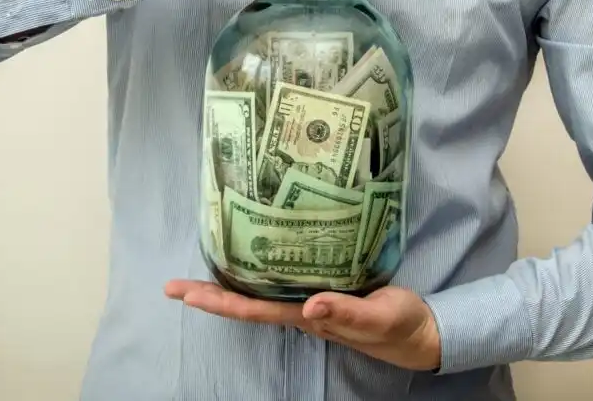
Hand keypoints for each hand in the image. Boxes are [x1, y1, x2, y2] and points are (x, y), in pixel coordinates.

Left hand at [164, 280, 441, 371]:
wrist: (421, 332)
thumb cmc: (400, 325)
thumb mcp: (379, 318)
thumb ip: (348, 313)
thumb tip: (310, 307)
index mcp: (310, 318)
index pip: (254, 311)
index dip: (218, 302)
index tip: (184, 294)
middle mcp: (302, 311)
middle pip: (246, 305)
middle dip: (208, 295)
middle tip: (171, 284)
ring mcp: (310, 303)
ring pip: (259, 294)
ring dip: (226, 286)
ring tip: (195, 272)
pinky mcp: (324, 291)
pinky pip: (280, 282)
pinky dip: (258, 272)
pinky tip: (249, 260)